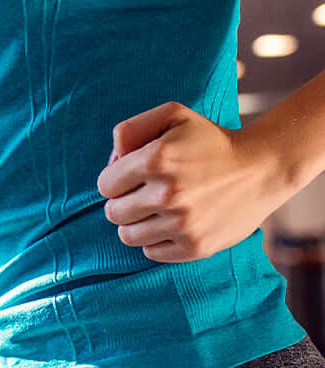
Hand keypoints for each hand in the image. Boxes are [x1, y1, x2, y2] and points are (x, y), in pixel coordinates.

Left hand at [96, 101, 286, 261]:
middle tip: (144, 193)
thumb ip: (131, 129)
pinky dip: (155, 240)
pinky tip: (171, 224)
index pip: (105, 185)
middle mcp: (167, 194)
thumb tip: (112, 161)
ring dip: (136, 223)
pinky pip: (151, 252)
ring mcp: (183, 224)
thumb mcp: (172, 115)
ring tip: (156, 210)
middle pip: (113, 213)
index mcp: (155, 160)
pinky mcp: (196, 247)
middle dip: (123, 202)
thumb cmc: (210, 140)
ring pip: (127, 236)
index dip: (115, 180)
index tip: (133, 176)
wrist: (262, 169)